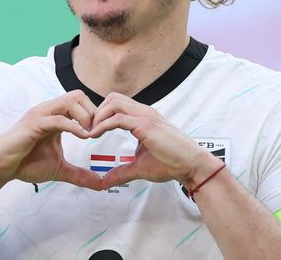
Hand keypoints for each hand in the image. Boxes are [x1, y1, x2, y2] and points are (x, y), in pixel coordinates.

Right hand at [0, 90, 102, 189]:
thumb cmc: (25, 164)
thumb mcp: (59, 169)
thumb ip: (80, 174)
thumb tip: (101, 184)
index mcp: (55, 116)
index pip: (81, 101)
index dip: (95, 114)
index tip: (101, 132)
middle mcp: (48, 111)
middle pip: (78, 95)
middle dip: (93, 112)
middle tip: (98, 132)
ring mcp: (40, 115)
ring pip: (70, 101)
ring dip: (85, 116)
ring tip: (91, 135)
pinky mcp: (33, 124)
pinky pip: (58, 118)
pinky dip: (73, 126)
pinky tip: (83, 138)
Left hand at [89, 92, 210, 189]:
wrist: (191, 165)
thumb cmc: (171, 163)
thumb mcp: (140, 167)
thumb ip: (122, 171)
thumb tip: (105, 181)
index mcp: (143, 117)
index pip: (117, 104)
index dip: (102, 115)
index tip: (93, 131)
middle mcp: (144, 112)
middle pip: (112, 98)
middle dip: (97, 112)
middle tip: (89, 130)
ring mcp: (145, 116)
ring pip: (113, 102)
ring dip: (98, 116)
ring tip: (91, 132)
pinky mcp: (145, 125)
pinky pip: (118, 118)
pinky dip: (103, 124)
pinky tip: (95, 135)